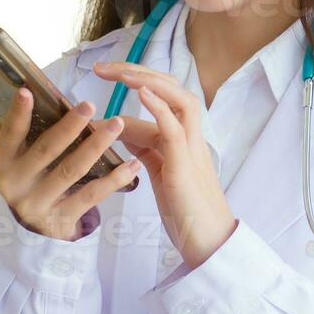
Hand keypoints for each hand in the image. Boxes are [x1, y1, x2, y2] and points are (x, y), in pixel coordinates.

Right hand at [0, 89, 142, 241]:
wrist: (31, 234)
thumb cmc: (26, 181)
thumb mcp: (11, 158)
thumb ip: (5, 128)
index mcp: (0, 164)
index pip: (8, 135)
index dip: (17, 114)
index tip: (28, 91)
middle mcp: (14, 186)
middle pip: (46, 151)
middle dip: (69, 126)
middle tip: (89, 105)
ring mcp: (37, 205)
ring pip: (71, 170)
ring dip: (96, 146)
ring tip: (117, 125)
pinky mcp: (61, 221)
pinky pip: (91, 196)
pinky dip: (114, 179)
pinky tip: (131, 165)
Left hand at [90, 61, 237, 266]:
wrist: (211, 246)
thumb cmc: (186, 211)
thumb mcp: (159, 171)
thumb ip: (145, 146)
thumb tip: (120, 127)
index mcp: (183, 138)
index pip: (161, 96)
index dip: (132, 81)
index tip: (102, 73)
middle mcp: (191, 138)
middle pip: (173, 89)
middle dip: (138, 71)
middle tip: (103, 67)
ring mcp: (191, 151)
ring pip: (182, 101)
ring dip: (150, 82)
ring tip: (121, 73)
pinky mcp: (186, 168)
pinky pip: (176, 130)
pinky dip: (160, 108)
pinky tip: (141, 94)